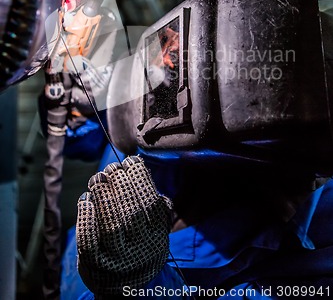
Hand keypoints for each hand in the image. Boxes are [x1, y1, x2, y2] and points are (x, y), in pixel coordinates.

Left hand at [76, 156, 171, 296]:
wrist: (125, 288)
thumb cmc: (140, 245)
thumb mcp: (154, 227)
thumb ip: (151, 200)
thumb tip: (138, 167)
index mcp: (158, 237)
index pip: (151, 203)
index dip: (140, 179)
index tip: (130, 161)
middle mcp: (140, 250)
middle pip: (131, 212)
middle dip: (120, 183)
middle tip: (112, 168)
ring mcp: (116, 259)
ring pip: (110, 224)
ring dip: (103, 196)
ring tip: (98, 178)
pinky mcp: (94, 265)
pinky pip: (89, 239)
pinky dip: (86, 215)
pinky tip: (86, 199)